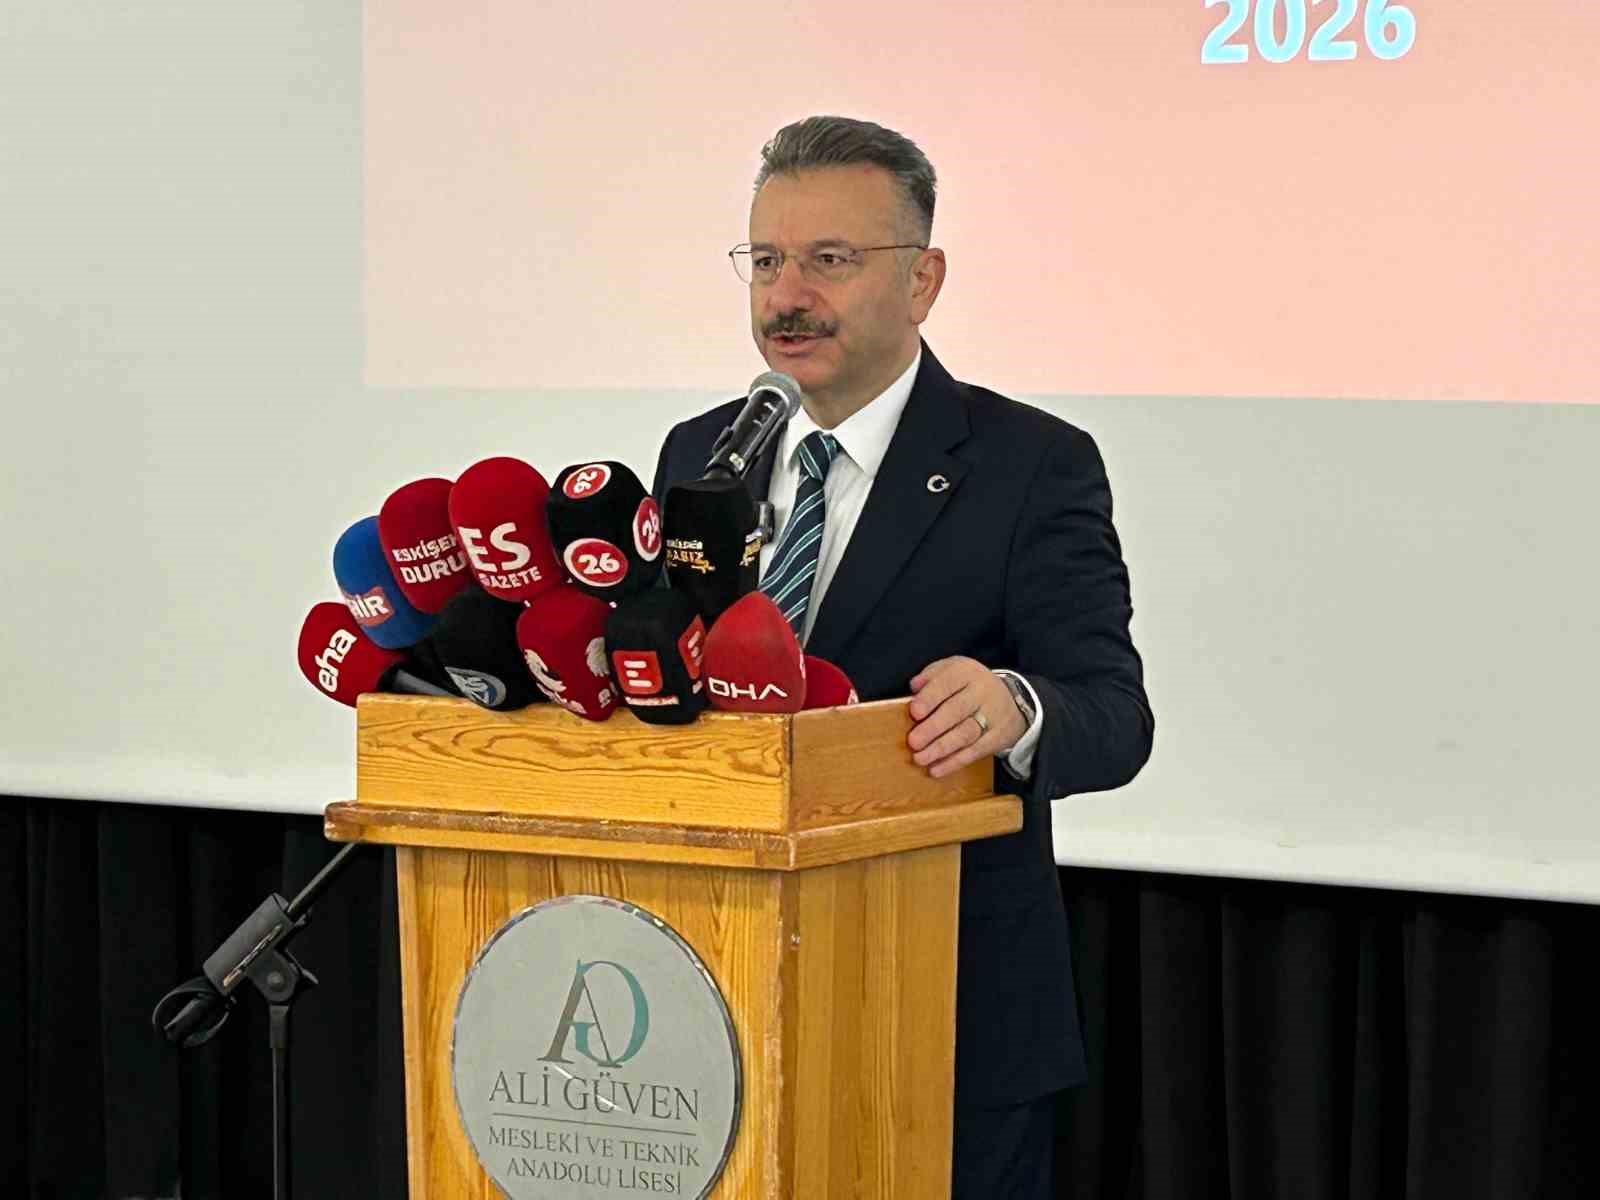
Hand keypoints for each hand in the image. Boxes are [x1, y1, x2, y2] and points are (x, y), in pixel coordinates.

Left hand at [906, 657, 1024, 777]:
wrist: (1011, 700)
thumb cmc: (969, 685)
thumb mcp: (952, 669)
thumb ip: (931, 675)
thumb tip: (914, 687)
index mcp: (967, 672)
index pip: (948, 682)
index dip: (930, 698)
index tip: (914, 712)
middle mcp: (982, 692)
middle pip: (957, 710)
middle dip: (933, 728)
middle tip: (913, 742)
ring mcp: (992, 715)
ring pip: (966, 733)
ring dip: (941, 748)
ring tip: (920, 758)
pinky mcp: (998, 737)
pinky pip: (975, 751)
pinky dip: (954, 762)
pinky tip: (936, 769)